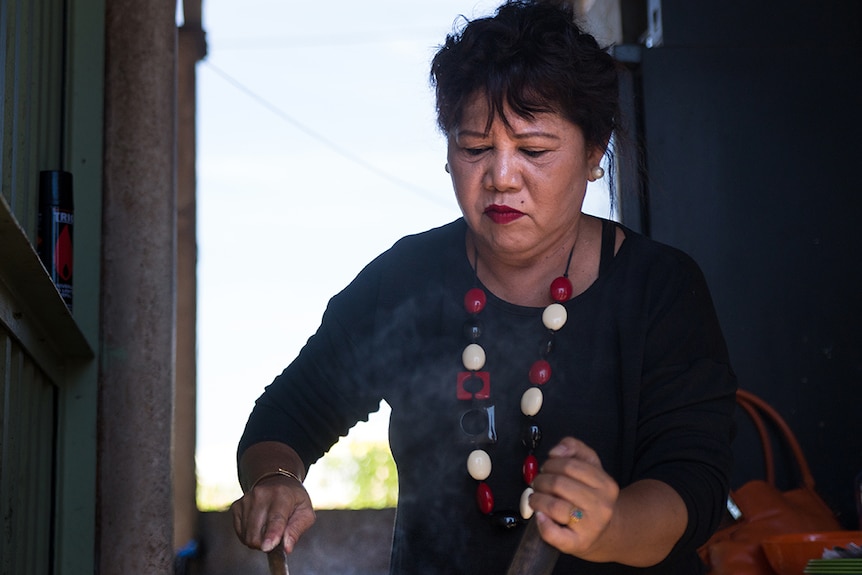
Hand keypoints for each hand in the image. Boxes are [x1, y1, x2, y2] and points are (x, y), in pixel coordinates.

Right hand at [231, 473, 315, 554]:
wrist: (277, 482)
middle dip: (266, 544)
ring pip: (247, 536)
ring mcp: (246, 499)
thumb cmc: (294, 501)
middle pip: (257, 533)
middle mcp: (261, 495)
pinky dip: (249, 535)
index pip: (276, 519)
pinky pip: (240, 533)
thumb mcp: (306, 513)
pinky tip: (259, 526)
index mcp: (282, 495)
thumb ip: (297, 530)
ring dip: (258, 540)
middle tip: (277, 537)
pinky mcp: (236, 506)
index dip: (271, 534)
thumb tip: (287, 548)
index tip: (267, 547)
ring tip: (269, 529)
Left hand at [529, 437, 619, 559]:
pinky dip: (542, 523)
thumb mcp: (590, 466)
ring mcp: (591, 526)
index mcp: (606, 484)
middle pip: (559, 484)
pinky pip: (553, 533)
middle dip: (541, 481)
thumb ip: (574, 448)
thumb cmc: (591, 496)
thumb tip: (556, 450)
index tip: (546, 468)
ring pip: (554, 506)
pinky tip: (540, 516)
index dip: (551, 464)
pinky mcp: (578, 543)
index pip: (570, 465)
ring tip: (535, 498)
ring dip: (537, 499)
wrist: (604, 532)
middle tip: (537, 484)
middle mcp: (602, 505)